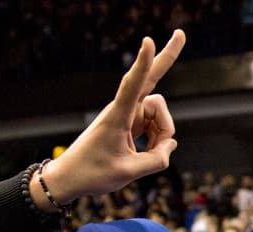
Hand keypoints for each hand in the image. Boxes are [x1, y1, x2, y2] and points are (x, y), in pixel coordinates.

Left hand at [40, 30, 185, 203]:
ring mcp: (130, 116)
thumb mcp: (129, 172)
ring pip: (161, 117)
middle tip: (180, 33)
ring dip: (162, 137)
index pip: (132, 85)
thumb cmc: (93, 174)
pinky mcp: (133, 124)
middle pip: (152, 83)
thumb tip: (170, 147)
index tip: (148, 41)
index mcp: (117, 117)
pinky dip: (158, 142)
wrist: (72, 178)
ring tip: (145, 155)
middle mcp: (124, 110)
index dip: (142, 64)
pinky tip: (147, 152)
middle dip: (167, 58)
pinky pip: (157, 129)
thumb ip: (157, 160)